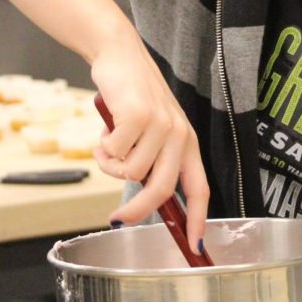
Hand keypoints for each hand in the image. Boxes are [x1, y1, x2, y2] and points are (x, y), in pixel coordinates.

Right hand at [89, 31, 208, 243]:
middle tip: (116, 219)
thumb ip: (152, 161)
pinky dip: (102, 149)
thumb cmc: (132, 98)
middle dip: (137, 211)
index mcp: (188, 143)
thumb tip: (142, 203)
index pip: (200, 189)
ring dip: (109, 166)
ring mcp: (160, 125)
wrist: (119, 56)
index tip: (195, 246)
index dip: (199, 220)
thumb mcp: (152, 131)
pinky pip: (114, 153)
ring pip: (130, 172)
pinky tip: (105, 130)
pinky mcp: (138, 116)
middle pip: (161, 190)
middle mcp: (179, 136)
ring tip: (107, 145)